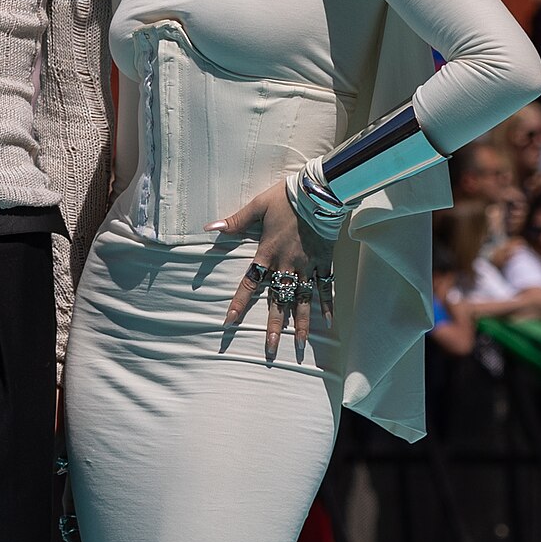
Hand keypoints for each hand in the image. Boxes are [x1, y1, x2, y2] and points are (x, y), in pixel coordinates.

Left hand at [209, 179, 332, 361]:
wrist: (319, 191)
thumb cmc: (286, 198)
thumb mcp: (257, 205)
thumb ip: (235, 221)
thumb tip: (211, 227)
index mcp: (268, 253)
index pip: (250, 283)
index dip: (239, 303)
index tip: (229, 322)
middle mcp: (287, 265)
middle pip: (278, 301)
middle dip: (274, 327)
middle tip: (271, 349)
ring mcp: (307, 266)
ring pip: (303, 300)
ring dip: (302, 324)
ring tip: (301, 345)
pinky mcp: (324, 262)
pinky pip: (325, 286)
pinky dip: (327, 303)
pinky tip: (329, 322)